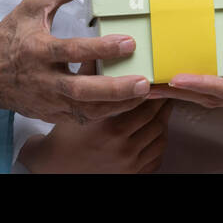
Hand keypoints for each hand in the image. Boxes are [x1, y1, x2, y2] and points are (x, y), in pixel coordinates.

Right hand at [0, 0, 150, 121]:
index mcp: (37, 50)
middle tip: (144, 82)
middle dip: (114, 88)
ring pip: (85, 110)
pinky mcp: (52, 115)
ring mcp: (47, 101)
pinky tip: (127, 103)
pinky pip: (83, 118)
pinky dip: (106, 113)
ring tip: (144, 94)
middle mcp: (43, 80)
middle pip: (81, 91)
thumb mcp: (33, 4)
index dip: (101, 49)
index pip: (72, 51)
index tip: (128, 42)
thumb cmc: (12, 36)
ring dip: (116, 105)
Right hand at [19, 70, 174, 173]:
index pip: (140, 101)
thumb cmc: (65, 136)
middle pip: (154, 115)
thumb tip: (99, 49)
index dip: (152, 88)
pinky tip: (156, 127)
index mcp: (106, 126)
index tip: (154, 78)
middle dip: (162, 99)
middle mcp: (120, 145)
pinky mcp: (134, 173)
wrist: (59, 169)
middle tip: (164, 87)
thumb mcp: (72, 104)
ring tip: (162, 103)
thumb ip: (87, 75)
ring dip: (163, 117)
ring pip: (160, 133)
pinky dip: (160, 139)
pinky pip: (158, 153)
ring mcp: (129, 162)